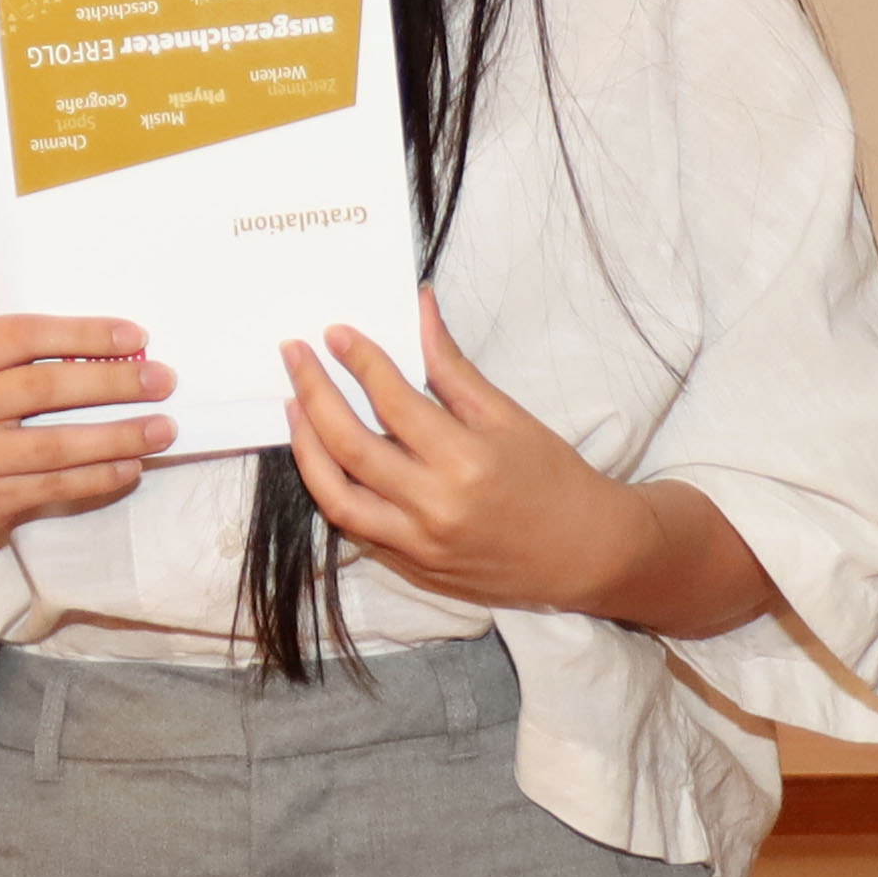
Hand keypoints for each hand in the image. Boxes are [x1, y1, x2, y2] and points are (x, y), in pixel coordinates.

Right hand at [0, 313, 175, 600]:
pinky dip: (100, 476)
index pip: (22, 337)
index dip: (82, 335)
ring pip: (57, 445)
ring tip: (162, 427)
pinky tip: (131, 465)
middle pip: (45, 389)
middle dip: (112, 383)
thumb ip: (25, 360)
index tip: (134, 339)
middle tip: (161, 380)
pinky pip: (56, 486)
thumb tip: (115, 352)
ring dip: (119, 436)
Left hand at [277, 301, 649, 618]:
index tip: (335, 332)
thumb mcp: (509, 416)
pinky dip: (330, 488)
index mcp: (466, 461)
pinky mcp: (410, 568)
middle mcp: (435, 506)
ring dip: (305, 446)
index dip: (359, 361)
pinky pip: (352, 527)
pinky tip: (321, 455)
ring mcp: (417, 544)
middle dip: (313, 392)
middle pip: (350, 445)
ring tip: (293, 405)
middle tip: (293, 354)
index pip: (394, 401)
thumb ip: (453, 367)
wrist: (584, 554)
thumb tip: (420, 308)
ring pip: (335, 496)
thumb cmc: (553, 479)